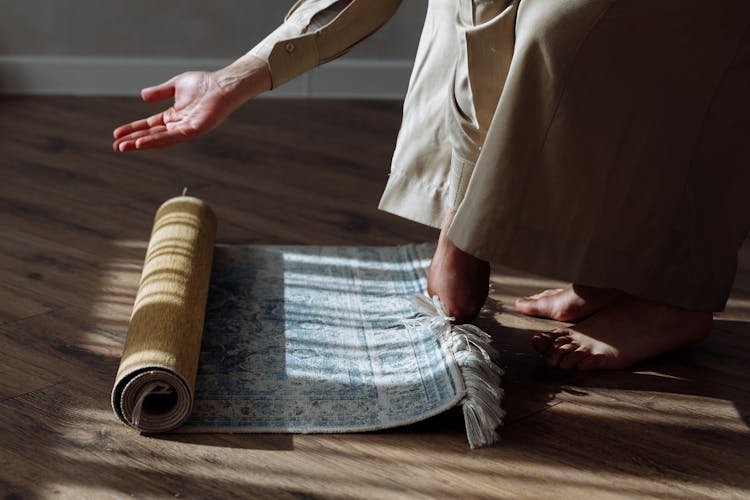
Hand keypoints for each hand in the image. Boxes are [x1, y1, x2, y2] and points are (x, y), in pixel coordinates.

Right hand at [113, 55, 270, 151]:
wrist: (223, 84)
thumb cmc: (204, 84)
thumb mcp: (175, 86)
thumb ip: (160, 92)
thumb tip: (143, 96)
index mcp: (173, 116)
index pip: (149, 126)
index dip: (133, 129)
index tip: (116, 134)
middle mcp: (178, 126)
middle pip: (152, 136)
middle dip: (134, 141)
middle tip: (116, 147)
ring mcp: (186, 129)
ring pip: (160, 139)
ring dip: (142, 144)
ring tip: (125, 147)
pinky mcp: (194, 130)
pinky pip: (173, 137)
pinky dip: (157, 140)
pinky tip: (143, 143)